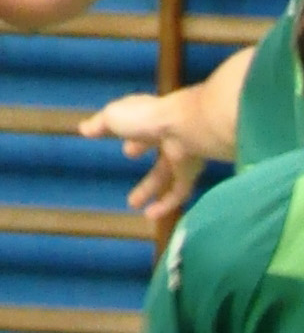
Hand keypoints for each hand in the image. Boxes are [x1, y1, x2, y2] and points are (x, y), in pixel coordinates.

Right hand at [81, 91, 211, 237]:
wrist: (182, 128)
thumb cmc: (145, 117)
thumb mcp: (114, 117)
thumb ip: (100, 124)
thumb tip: (83, 129)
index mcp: (150, 120)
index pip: (143, 132)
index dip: (134, 140)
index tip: (127, 151)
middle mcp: (168, 137)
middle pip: (156, 155)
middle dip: (142, 159)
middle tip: (133, 171)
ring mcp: (181, 155)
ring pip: (166, 176)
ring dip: (149, 191)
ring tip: (133, 205)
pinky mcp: (191, 172)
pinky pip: (179, 192)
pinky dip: (165, 204)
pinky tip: (150, 215)